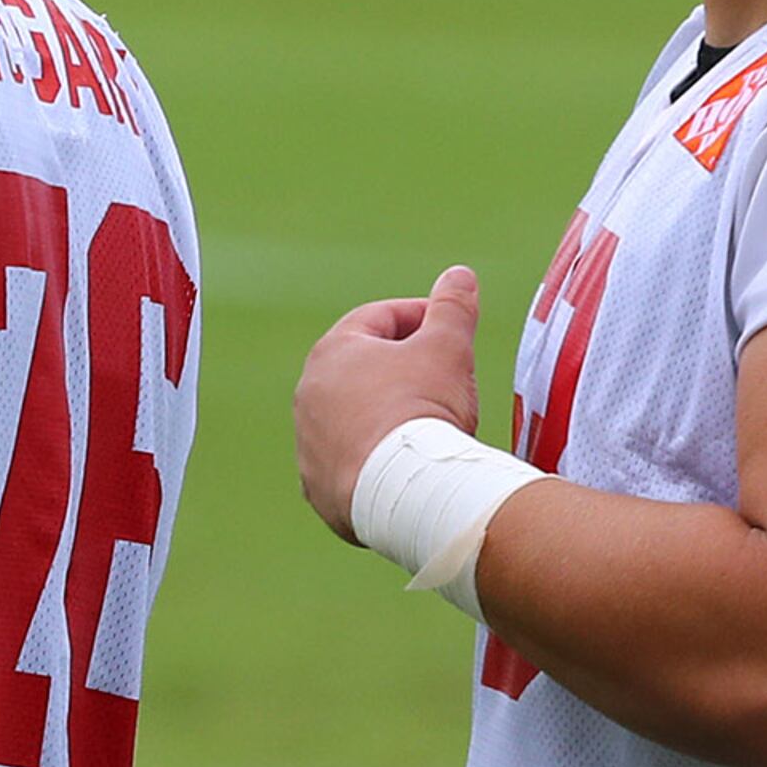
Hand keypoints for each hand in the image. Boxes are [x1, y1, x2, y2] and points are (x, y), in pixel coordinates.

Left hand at [294, 266, 485, 541]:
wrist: (403, 490)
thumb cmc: (422, 409)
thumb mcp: (448, 347)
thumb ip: (453, 307)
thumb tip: (459, 276)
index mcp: (333, 352)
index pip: (380, 319)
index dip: (422, 316)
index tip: (452, 329)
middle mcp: (309, 394)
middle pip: (364, 369)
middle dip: (404, 367)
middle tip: (445, 377)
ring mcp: (308, 444)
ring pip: (353, 418)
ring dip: (386, 415)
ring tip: (428, 426)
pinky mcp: (317, 486)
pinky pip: (350, 463)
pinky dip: (375, 458)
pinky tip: (404, 464)